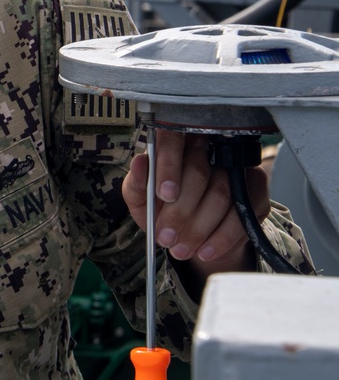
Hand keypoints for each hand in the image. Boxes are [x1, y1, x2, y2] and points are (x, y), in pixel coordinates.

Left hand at [122, 129, 267, 283]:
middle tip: (166, 237)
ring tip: (181, 250)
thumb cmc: (162, 207)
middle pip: (198, 172)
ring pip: (221, 194)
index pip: (173, 141)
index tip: (163, 196)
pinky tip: (206, 251)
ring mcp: (235, 165)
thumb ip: (137, 183)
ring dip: (199, 228)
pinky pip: (242, 212)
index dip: (169, 168)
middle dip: (180, 211)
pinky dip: (222, 237)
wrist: (192, 229)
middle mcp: (208, 146)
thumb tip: (139, 163)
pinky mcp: (254, 187)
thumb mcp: (142, 198)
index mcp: (176, 142)